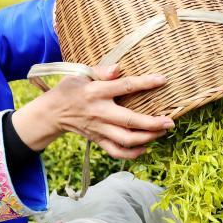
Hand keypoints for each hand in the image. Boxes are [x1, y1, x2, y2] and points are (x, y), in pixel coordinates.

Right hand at [13, 65, 173, 157]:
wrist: (53, 112)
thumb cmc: (70, 89)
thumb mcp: (80, 74)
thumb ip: (101, 71)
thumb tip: (119, 68)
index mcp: (97, 92)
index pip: (125, 87)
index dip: (145, 83)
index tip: (163, 80)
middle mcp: (100, 112)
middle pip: (129, 121)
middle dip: (152, 123)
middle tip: (170, 122)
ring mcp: (99, 129)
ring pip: (126, 139)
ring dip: (147, 138)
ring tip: (162, 132)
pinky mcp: (98, 140)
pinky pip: (116, 152)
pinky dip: (132, 154)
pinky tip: (145, 147)